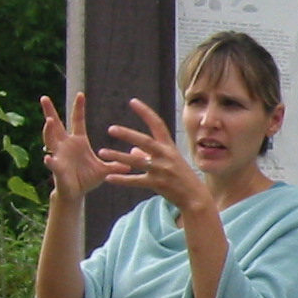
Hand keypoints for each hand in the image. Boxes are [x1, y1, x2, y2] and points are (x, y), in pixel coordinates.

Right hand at [40, 93, 123, 200]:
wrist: (76, 193)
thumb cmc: (87, 178)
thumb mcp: (104, 169)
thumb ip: (116, 165)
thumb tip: (132, 162)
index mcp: (78, 141)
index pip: (77, 121)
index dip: (79, 108)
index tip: (80, 94)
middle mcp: (65, 145)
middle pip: (56, 125)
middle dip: (50, 112)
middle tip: (44, 98)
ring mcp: (59, 155)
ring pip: (50, 140)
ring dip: (48, 131)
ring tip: (49, 121)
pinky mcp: (57, 169)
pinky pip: (52, 163)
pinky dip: (50, 161)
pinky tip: (48, 157)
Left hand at [99, 98, 209, 212]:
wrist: (195, 196)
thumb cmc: (182, 176)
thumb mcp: (170, 161)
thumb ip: (149, 154)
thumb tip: (132, 150)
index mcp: (169, 146)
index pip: (157, 124)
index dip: (145, 112)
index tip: (133, 101)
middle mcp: (166, 155)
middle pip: (145, 141)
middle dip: (127, 134)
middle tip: (111, 129)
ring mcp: (162, 170)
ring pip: (136, 161)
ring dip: (118, 156)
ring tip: (102, 152)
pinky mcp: (157, 184)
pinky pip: (136, 181)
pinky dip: (122, 179)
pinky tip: (109, 178)